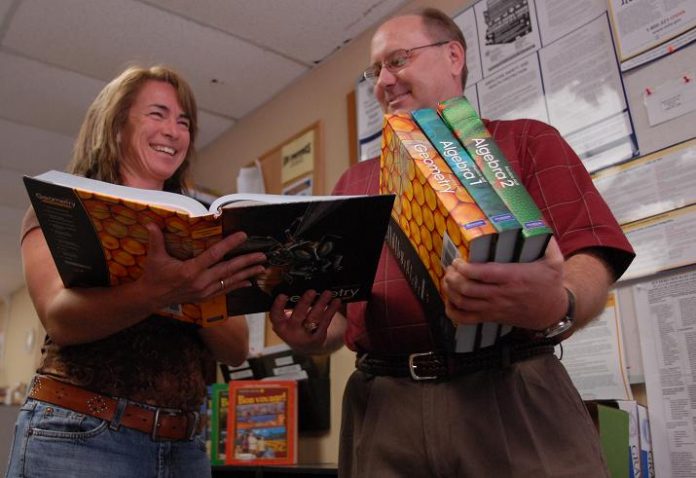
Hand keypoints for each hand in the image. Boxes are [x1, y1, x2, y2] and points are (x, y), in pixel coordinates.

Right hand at [139, 223, 266, 311]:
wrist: (151, 298)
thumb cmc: (154, 275)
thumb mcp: (154, 257)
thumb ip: (156, 239)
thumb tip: (151, 222)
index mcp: (190, 270)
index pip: (214, 254)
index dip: (229, 244)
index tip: (242, 236)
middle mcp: (201, 282)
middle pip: (229, 269)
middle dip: (247, 261)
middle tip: (262, 255)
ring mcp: (204, 291)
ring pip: (230, 281)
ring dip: (247, 274)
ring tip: (262, 268)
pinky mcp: (205, 297)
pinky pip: (225, 291)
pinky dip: (238, 285)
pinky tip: (249, 282)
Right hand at [268, 290, 341, 354]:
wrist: (305, 346)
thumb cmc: (294, 325)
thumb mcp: (285, 320)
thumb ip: (288, 307)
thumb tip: (295, 285)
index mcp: (280, 325)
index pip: (276, 316)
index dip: (278, 306)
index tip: (283, 295)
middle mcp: (291, 331)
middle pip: (298, 316)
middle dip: (305, 303)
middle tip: (311, 291)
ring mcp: (305, 335)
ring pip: (313, 318)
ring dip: (321, 304)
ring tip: (327, 293)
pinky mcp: (318, 337)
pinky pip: (325, 322)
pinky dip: (331, 310)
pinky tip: (336, 301)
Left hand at [441, 237, 567, 329]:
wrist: (553, 312)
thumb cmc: (550, 284)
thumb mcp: (554, 261)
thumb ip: (547, 241)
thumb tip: (537, 221)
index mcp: (513, 277)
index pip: (482, 274)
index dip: (464, 268)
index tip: (457, 260)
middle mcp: (501, 294)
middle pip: (467, 289)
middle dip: (453, 277)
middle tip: (450, 268)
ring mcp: (495, 308)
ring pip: (463, 303)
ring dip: (450, 291)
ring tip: (447, 279)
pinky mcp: (491, 318)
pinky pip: (466, 319)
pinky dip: (452, 311)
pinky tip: (450, 301)